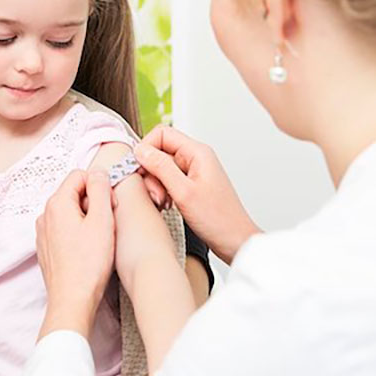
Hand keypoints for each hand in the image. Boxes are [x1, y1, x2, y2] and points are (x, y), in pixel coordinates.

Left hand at [36, 170, 115, 337]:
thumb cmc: (88, 265)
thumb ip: (100, 190)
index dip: (99, 186)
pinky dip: (78, 233)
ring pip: (70, 212)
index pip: (79, 175)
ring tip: (98, 239)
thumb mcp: (102, 220)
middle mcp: (46, 215)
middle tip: (107, 223)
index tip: (110, 204)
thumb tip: (98, 173)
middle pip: (74, 193)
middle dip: (93, 203)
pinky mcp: (47, 248)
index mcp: (57, 204)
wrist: (72, 300)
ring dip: (87, 219)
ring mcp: (44, 232)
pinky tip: (89, 250)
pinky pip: (65, 229)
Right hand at [135, 126, 259, 263]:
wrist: (235, 241)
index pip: (162, 133)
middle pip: (159, 151)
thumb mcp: (184, 192)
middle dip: (151, 172)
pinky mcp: (190, 185)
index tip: (140, 169)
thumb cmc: (219, 220)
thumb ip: (160, 167)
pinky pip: (167, 180)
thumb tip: (140, 150)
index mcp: (197, 152)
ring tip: (163, 202)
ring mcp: (193, 172)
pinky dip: (162, 191)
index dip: (146, 149)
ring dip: (156, 184)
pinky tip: (167, 205)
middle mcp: (195, 158)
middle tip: (156, 193)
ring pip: (161, 167)